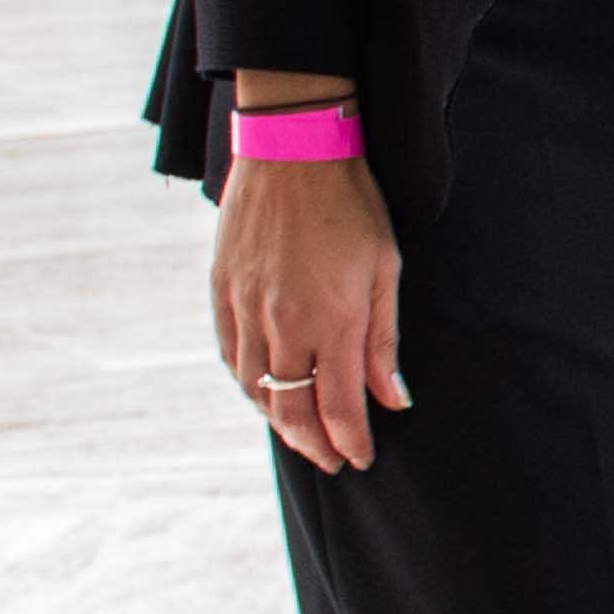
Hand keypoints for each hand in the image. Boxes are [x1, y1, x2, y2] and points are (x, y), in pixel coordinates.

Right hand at [208, 151, 405, 472]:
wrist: (291, 152)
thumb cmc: (352, 208)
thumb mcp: (385, 271)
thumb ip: (383, 342)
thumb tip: (392, 399)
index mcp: (332, 318)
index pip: (337, 404)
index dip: (350, 439)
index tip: (361, 458)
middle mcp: (283, 320)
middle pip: (291, 406)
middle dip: (314, 442)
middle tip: (332, 460)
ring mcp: (245, 306)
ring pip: (256, 386)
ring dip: (278, 420)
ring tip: (302, 437)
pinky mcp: (221, 291)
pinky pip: (230, 355)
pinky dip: (249, 385)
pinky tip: (265, 395)